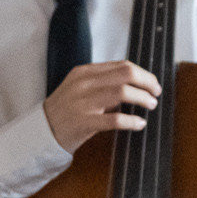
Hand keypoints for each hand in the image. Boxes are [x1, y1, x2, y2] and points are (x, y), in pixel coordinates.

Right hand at [43, 60, 160, 153]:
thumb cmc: (63, 111)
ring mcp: (83, 103)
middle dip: (147, 82)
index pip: (120, 65)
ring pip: (122, 92)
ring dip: (142, 98)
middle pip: (125, 74)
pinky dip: (132, 121)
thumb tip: (133, 85)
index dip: (142, 73)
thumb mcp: (78, 89)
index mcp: (83, 73)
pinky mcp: (84, 122)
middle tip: (155, 92)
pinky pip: (115, 119)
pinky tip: (139, 123)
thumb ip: (102, 84)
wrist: (41, 132)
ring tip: (150, 105)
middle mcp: (83, 84)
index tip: (152, 82)